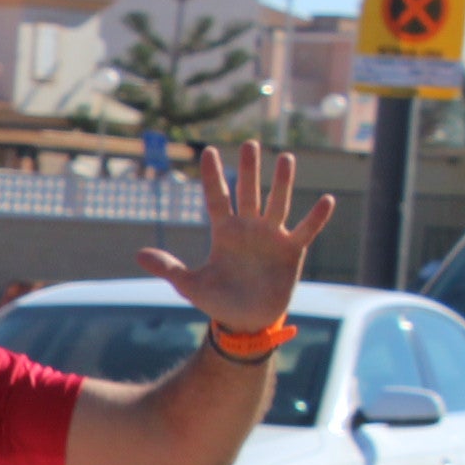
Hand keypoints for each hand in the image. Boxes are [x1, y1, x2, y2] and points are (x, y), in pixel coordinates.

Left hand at [136, 140, 332, 333]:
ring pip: (278, 203)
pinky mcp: (292, 251)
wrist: (246, 320)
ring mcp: (272, 237)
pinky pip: (306, 230)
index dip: (212, 177)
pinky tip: (326, 200)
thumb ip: (168, 267)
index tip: (208, 152)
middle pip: (248, 193)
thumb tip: (138, 254)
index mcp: (224, 233)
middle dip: (249, 169)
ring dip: (282, 182)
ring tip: (285, 158)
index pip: (217, 198)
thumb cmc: (218, 300)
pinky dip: (316, 217)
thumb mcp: (190, 285)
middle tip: (250, 143)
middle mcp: (249, 228)